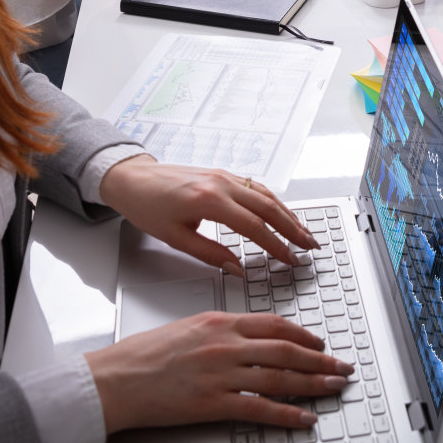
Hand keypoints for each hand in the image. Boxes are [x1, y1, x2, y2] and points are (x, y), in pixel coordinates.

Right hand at [86, 311, 353, 434]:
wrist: (115, 379)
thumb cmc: (143, 355)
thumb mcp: (188, 327)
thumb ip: (221, 330)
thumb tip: (250, 337)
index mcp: (220, 322)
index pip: (274, 325)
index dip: (303, 335)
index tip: (319, 342)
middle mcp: (226, 345)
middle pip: (286, 351)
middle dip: (319, 359)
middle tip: (340, 365)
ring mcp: (222, 374)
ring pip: (280, 377)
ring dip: (313, 383)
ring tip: (333, 387)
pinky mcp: (213, 404)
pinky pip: (260, 408)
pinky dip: (287, 413)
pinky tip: (304, 417)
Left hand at [98, 155, 319, 268]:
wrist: (132, 178)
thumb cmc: (147, 207)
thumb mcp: (175, 238)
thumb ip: (210, 254)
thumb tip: (237, 269)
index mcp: (209, 201)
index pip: (254, 227)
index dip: (276, 246)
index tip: (290, 259)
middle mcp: (222, 184)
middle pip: (269, 208)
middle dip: (293, 228)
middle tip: (310, 245)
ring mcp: (225, 176)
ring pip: (266, 195)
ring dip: (288, 213)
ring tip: (304, 232)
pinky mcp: (223, 174)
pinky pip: (256, 187)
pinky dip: (274, 201)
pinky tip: (282, 213)